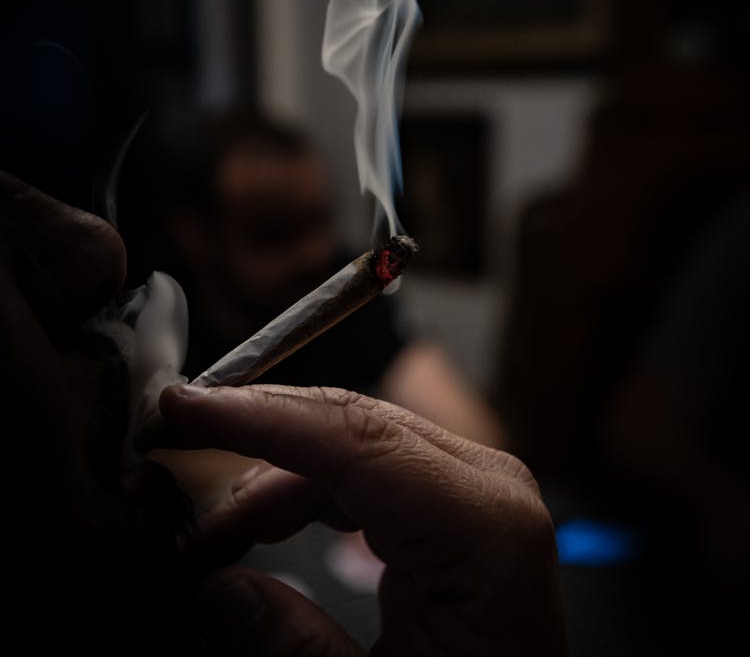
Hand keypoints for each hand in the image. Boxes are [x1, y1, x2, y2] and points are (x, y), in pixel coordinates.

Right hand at [159, 383, 565, 655]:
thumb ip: (291, 648)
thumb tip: (211, 586)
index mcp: (485, 529)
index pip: (355, 440)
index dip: (259, 418)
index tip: (181, 409)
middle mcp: (485, 487)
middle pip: (349, 428)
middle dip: (251, 433)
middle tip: (167, 443)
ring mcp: (470, 489)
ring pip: (348, 446)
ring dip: (268, 476)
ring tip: (203, 532)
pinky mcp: (449, 504)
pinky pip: (362, 475)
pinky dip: (300, 495)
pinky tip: (251, 528)